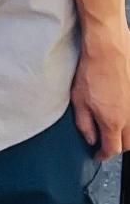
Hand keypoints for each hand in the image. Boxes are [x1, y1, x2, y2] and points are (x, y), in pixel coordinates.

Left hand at [72, 33, 129, 159]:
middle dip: (116, 147)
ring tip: (112, 129)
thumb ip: (84, 124)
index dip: (103, 155)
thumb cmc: (93, 70)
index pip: (112, 149)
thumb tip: (90, 138)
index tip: (97, 154)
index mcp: (113, 121)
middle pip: (128, 143)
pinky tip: (121, 114)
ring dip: (125, 134)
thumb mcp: (79, 100)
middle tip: (105, 143)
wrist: (109, 48)